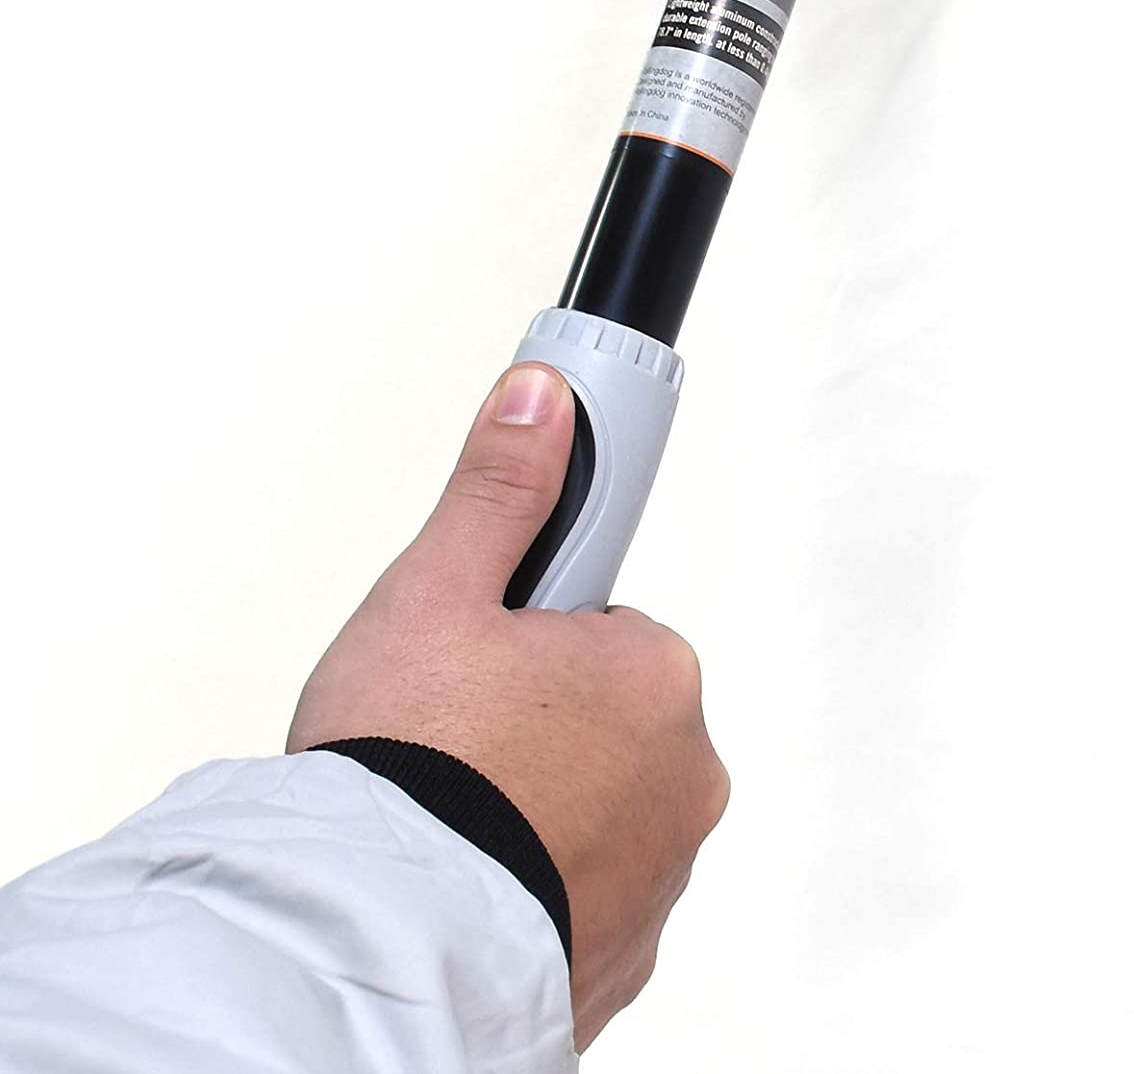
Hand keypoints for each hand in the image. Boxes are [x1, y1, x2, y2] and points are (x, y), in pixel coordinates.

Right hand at [287, 362, 728, 1049]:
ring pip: (592, 797)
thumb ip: (498, 488)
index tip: (493, 648)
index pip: (603, 621)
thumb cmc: (405, 770)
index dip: (529, 627)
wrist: (367, 943)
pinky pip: (584, 878)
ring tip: (450, 800)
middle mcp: (684, 776)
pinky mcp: (627, 947)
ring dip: (535, 793)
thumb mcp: (436, 593)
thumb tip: (541, 395)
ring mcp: (662, 872)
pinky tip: (473, 865)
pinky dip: (539, 869)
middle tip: (449, 726)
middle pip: (600, 710)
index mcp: (654, 678)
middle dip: (533, 710)